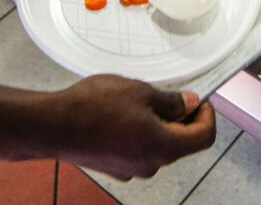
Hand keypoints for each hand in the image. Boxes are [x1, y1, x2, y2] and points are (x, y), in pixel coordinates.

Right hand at [50, 74, 215, 179]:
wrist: (54, 125)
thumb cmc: (92, 108)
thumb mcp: (140, 92)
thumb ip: (171, 101)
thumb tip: (189, 104)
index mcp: (163, 147)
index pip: (204, 137)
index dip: (207, 115)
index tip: (200, 100)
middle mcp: (150, 164)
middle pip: (181, 143)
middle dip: (180, 118)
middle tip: (170, 95)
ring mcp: (131, 169)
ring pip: (157, 145)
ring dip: (157, 124)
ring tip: (138, 101)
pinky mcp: (114, 166)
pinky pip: (137, 149)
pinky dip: (138, 132)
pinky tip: (121, 114)